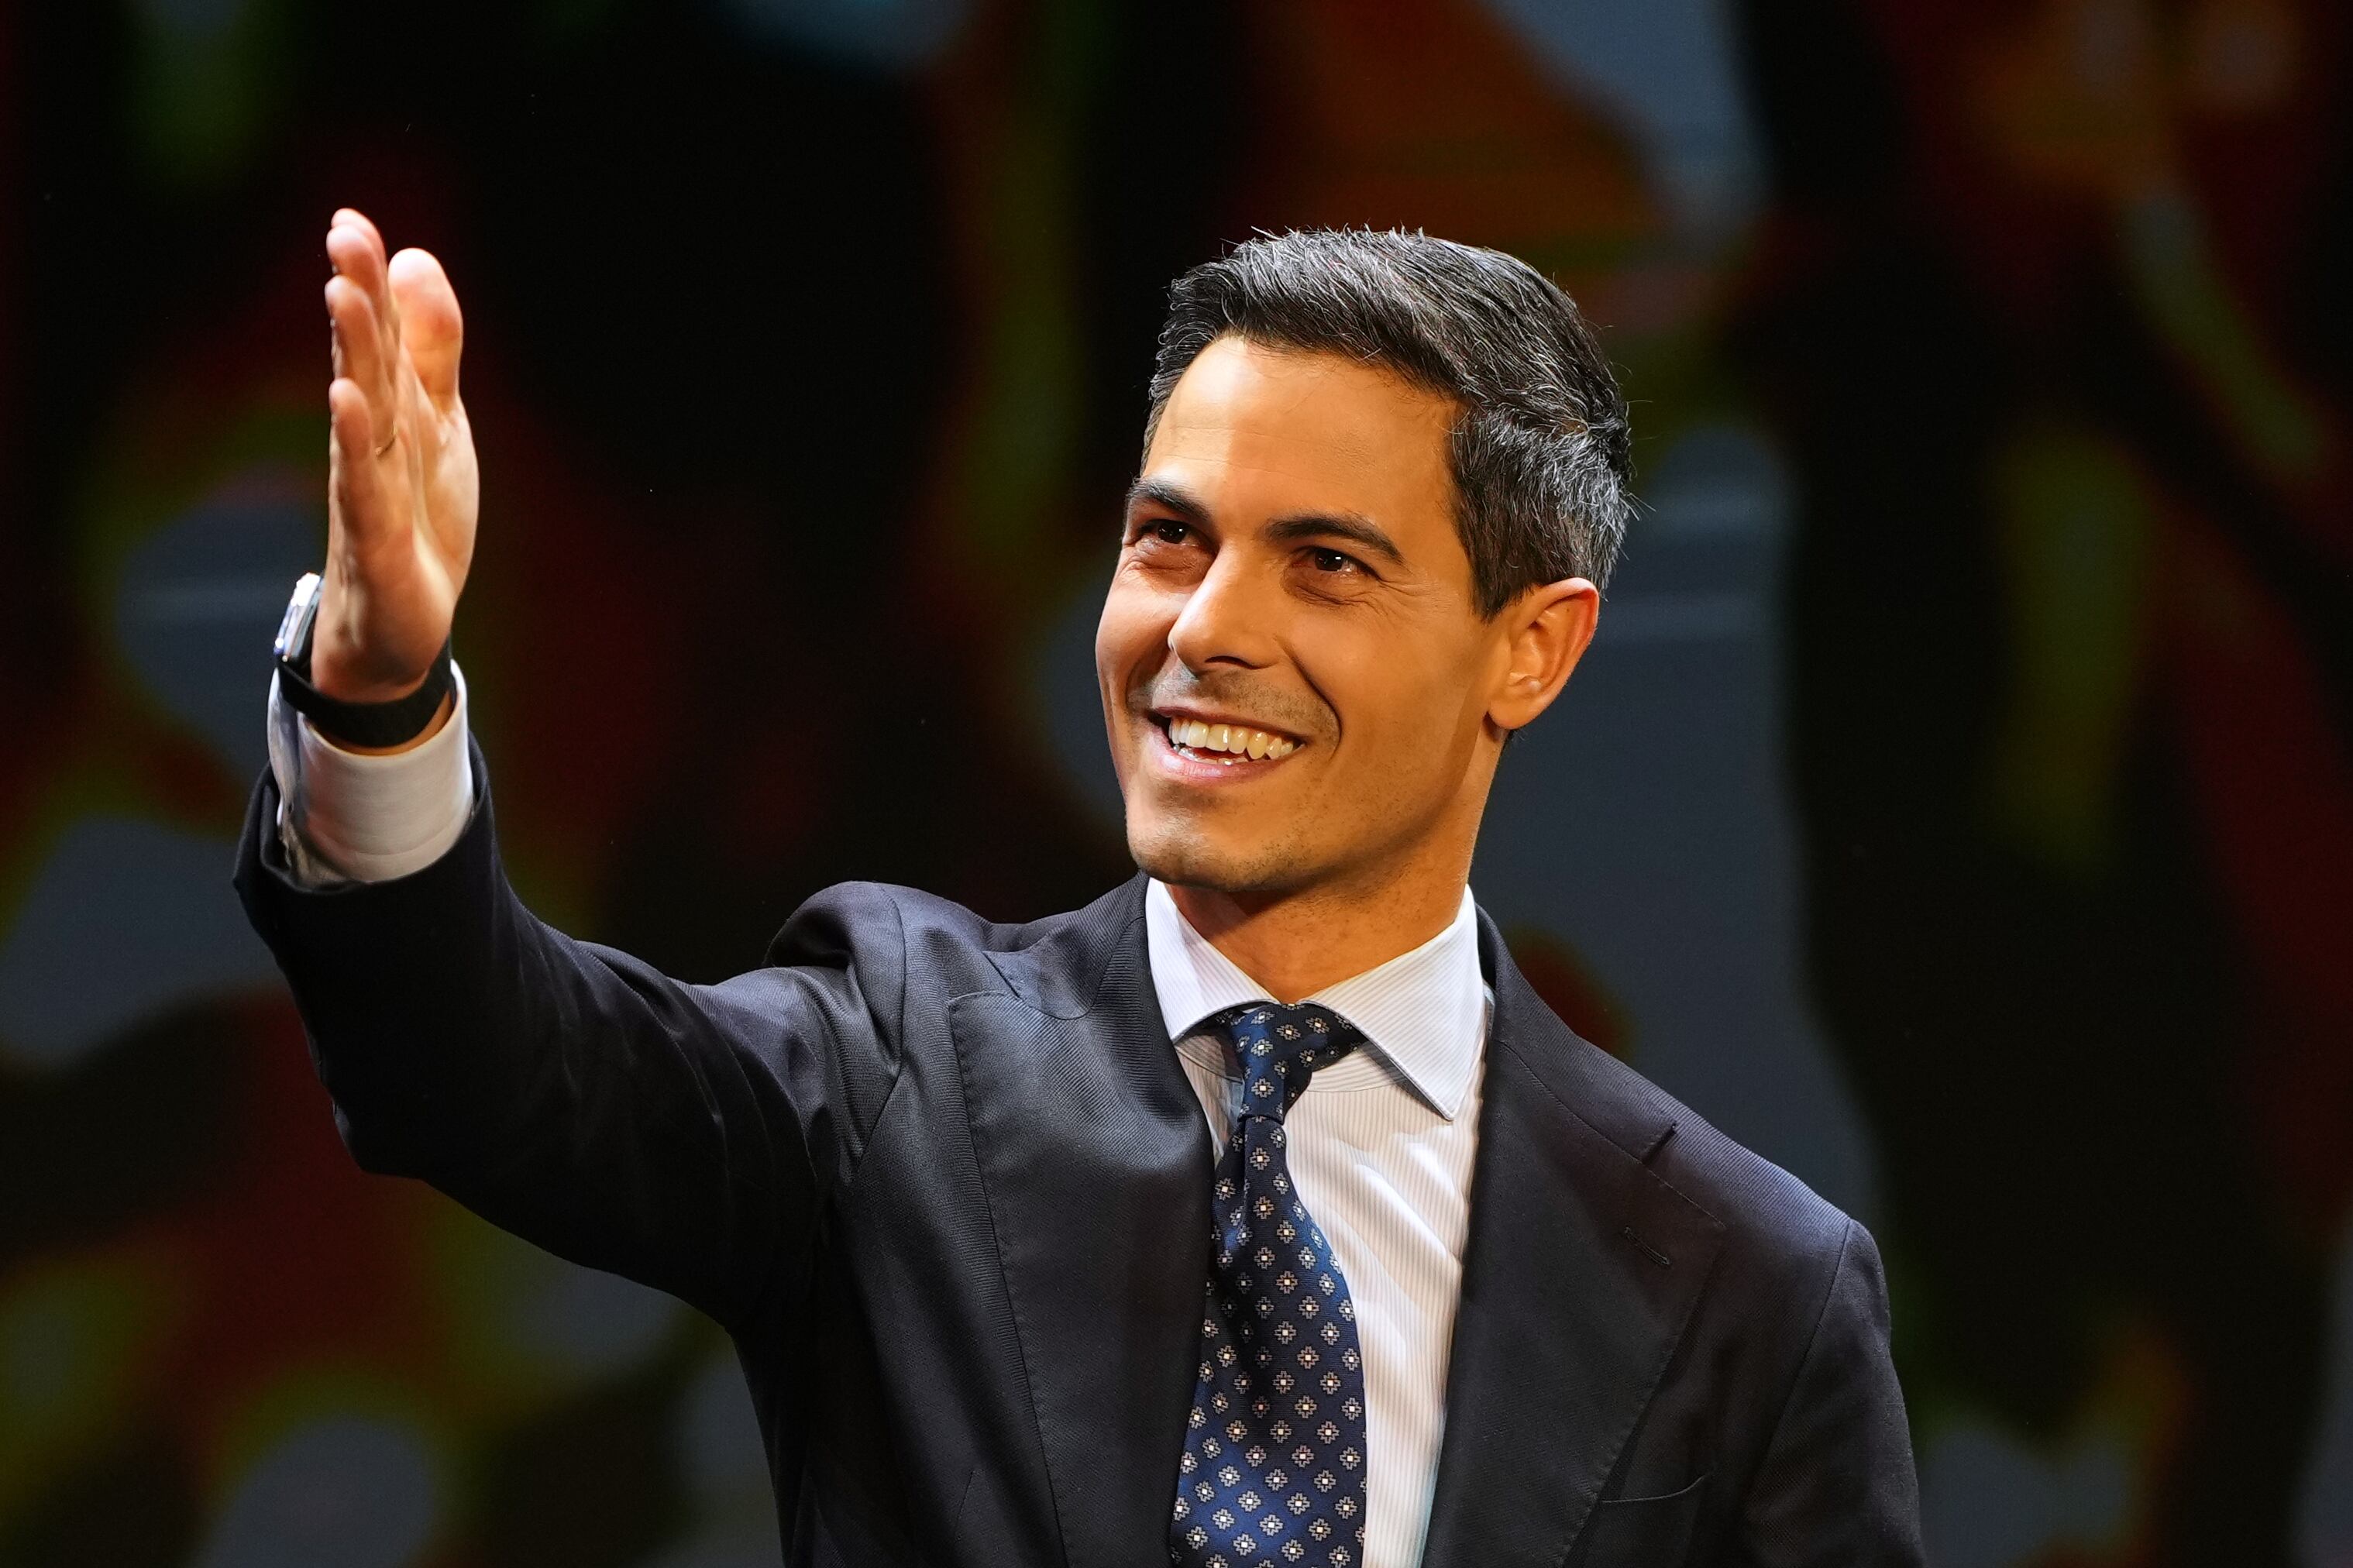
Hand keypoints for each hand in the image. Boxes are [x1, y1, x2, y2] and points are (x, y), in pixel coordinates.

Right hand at [315, 208, 476, 706]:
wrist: (402, 623)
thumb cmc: (414, 516)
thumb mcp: (438, 424)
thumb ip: (431, 350)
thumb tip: (417, 260)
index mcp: (391, 412)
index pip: (379, 338)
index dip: (369, 280)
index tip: (352, 219)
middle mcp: (371, 441)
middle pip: (366, 360)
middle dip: (357, 296)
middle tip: (344, 231)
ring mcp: (368, 488)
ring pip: (363, 411)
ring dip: (353, 352)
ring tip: (341, 292)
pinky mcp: (377, 540)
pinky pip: (363, 484)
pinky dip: (356, 442)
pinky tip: (344, 399)